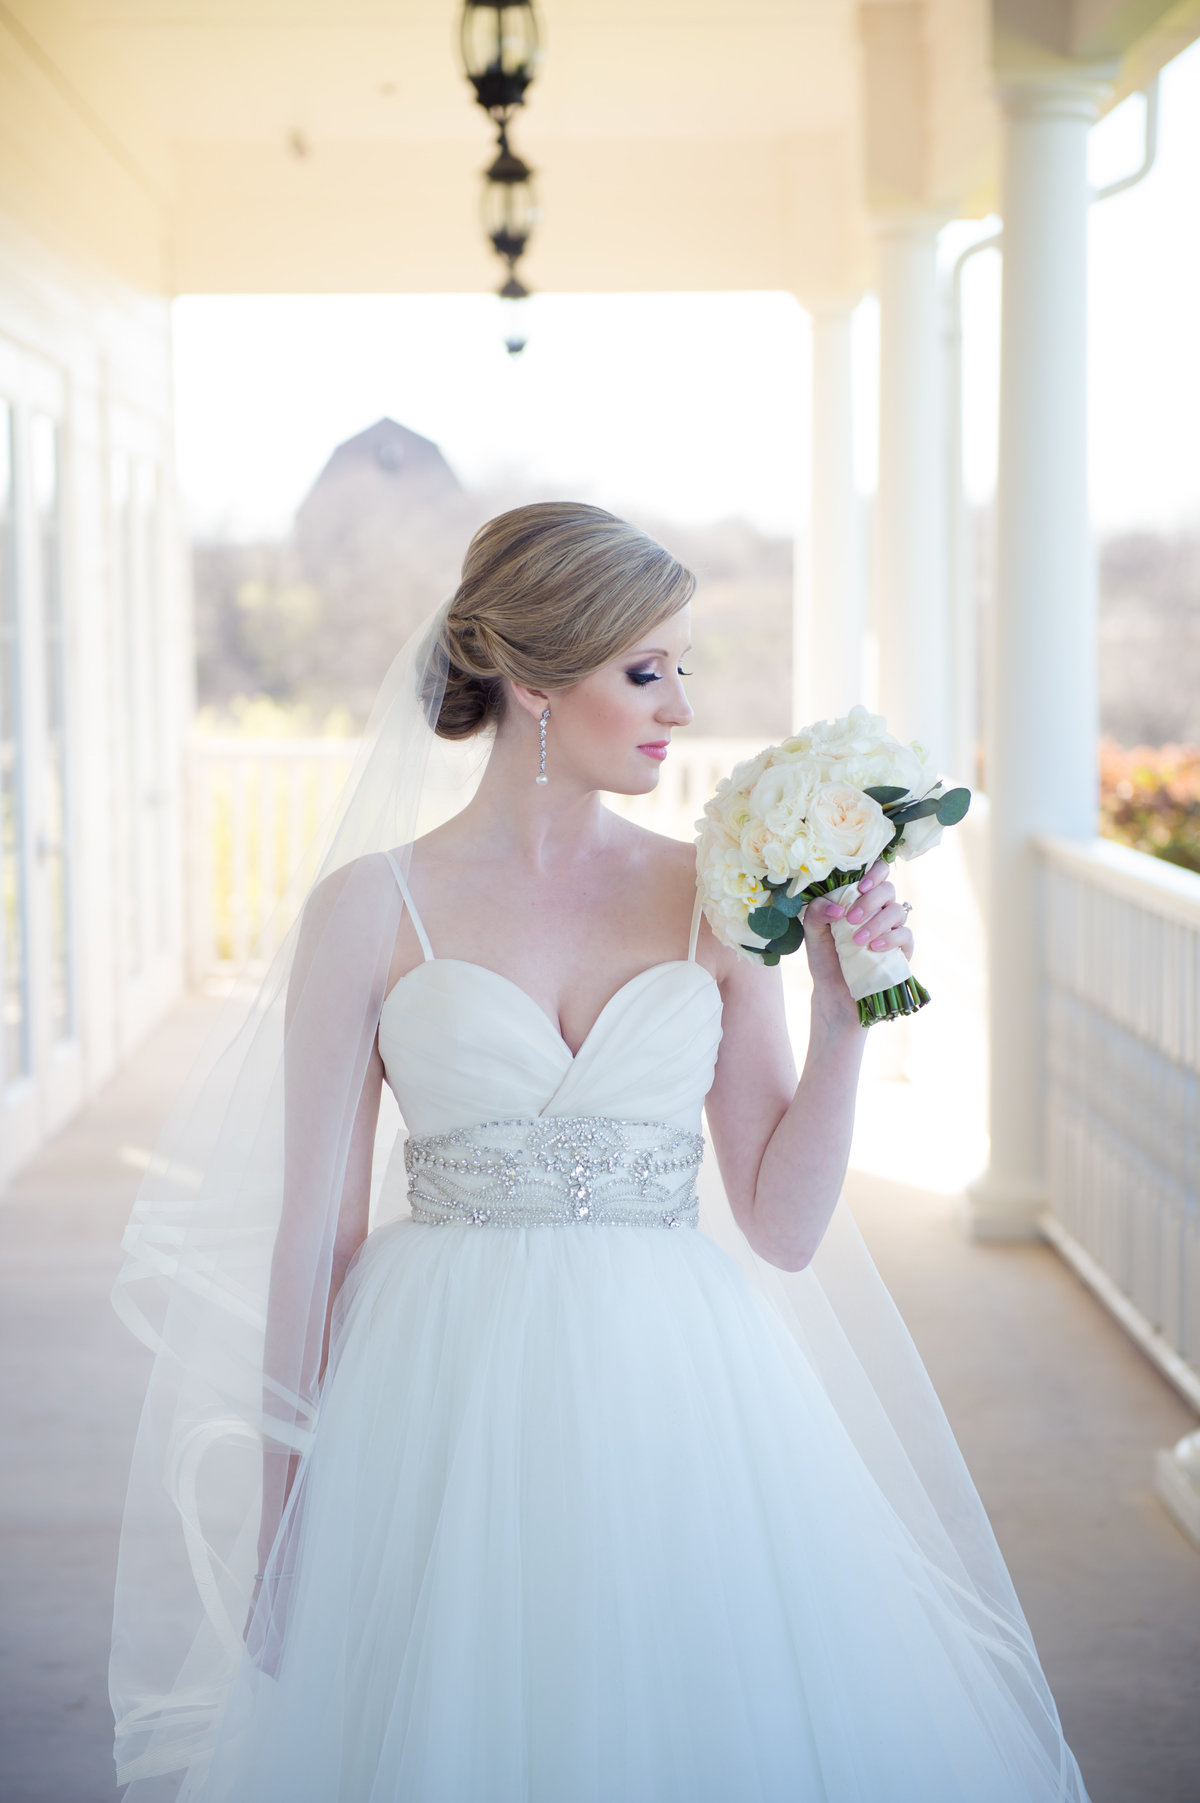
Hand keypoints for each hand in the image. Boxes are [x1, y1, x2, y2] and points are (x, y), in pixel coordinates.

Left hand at [802, 860, 914, 1020]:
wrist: (834, 990)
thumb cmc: (824, 956)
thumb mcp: (812, 932)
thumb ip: (816, 912)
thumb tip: (837, 908)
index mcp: (859, 897)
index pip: (877, 872)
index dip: (874, 872)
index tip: (861, 886)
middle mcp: (879, 908)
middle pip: (888, 889)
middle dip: (869, 901)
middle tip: (850, 919)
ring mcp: (893, 927)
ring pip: (897, 911)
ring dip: (877, 922)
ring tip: (856, 940)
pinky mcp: (902, 948)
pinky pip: (905, 935)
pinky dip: (890, 938)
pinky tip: (874, 948)